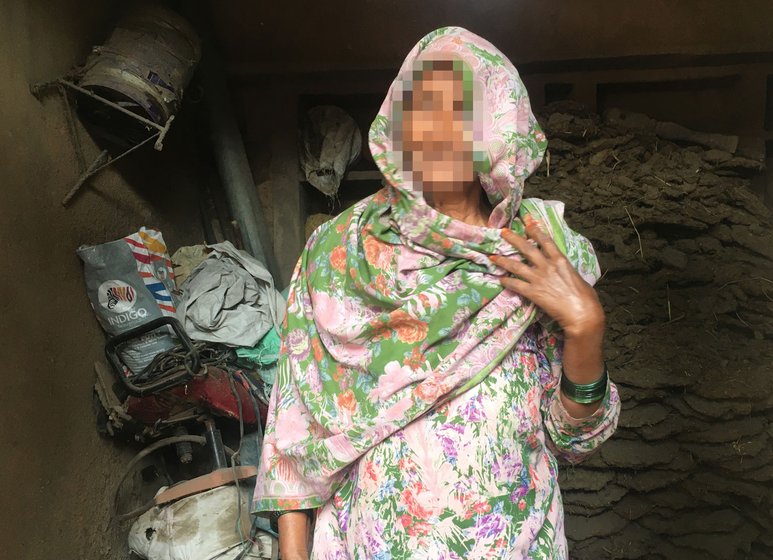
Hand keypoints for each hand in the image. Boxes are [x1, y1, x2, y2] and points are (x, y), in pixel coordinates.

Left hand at [490, 215, 603, 338]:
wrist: (582, 314)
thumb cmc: (586, 297)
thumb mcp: (577, 276)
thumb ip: (566, 270)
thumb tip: (563, 269)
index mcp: (561, 260)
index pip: (545, 240)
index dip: (534, 229)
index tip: (526, 221)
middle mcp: (547, 266)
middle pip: (527, 248)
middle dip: (514, 239)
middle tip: (503, 232)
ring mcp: (539, 278)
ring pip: (516, 265)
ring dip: (503, 260)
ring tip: (492, 256)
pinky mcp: (533, 292)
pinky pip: (516, 284)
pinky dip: (506, 281)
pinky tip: (499, 279)